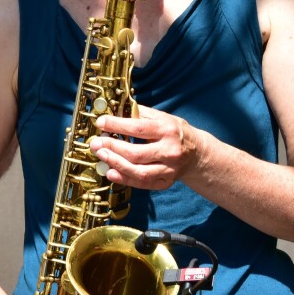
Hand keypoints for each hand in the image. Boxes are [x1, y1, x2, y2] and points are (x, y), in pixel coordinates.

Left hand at [89, 106, 205, 188]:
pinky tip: (110, 172)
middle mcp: (170, 151)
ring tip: (101, 156)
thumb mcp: (162, 117)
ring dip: (115, 164)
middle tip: (96, 143)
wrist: (197, 153)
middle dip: (112, 148)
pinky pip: (142, 184)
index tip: (100, 123)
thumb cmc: (174, 132)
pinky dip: (124, 179)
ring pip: (138, 172)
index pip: (138, 128)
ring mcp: (169, 169)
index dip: (117, 125)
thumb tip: (115, 110)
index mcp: (168, 130)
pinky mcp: (165, 182)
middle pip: (136, 153)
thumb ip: (140, 114)